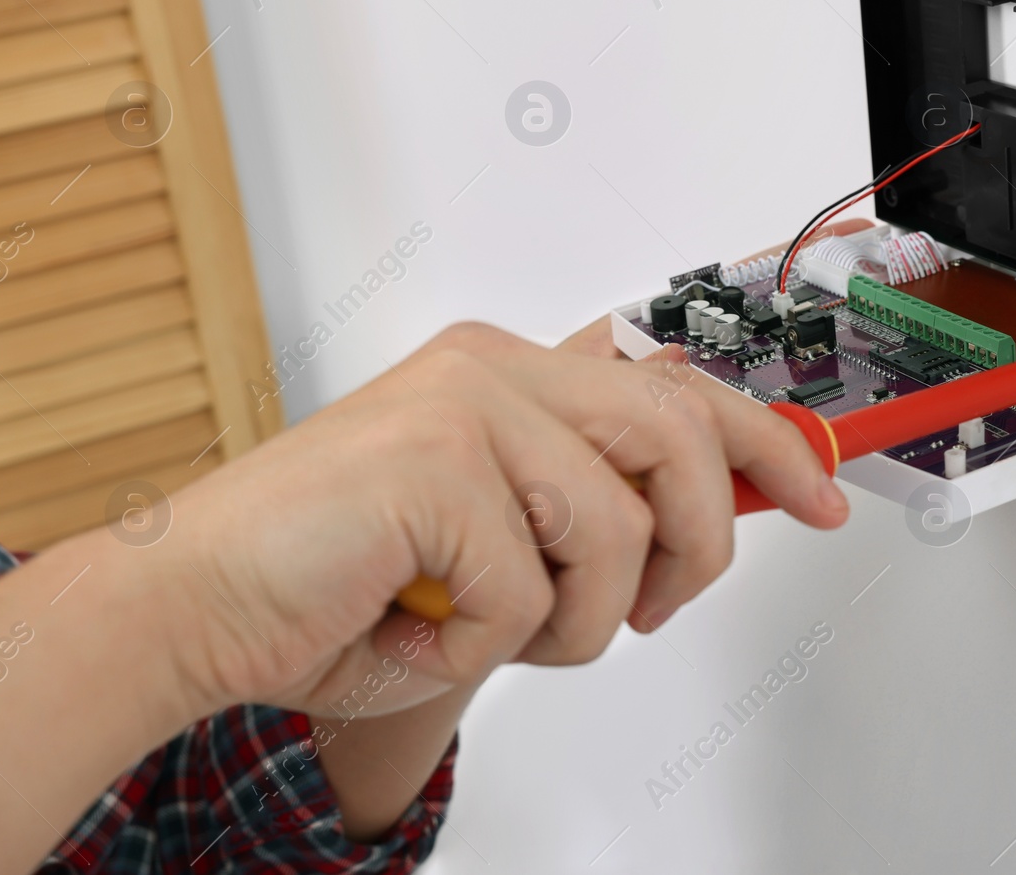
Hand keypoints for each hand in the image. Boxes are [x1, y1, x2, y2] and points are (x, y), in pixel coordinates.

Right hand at [158, 322, 847, 720]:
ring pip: (614, 527)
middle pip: (678, 435)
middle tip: (651, 610)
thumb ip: (593, 506)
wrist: (195, 604)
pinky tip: (417, 628)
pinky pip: (525, 590)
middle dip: (696, 546)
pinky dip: (482, 647)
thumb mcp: (500, 538)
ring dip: (571, 619)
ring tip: (494, 630)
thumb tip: (718, 514)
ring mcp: (465, 406)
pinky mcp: (433, 463)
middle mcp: (496, 368)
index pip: (678, 385)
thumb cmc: (345, 580)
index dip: (766, 443)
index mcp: (515, 373)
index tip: (820, 494)